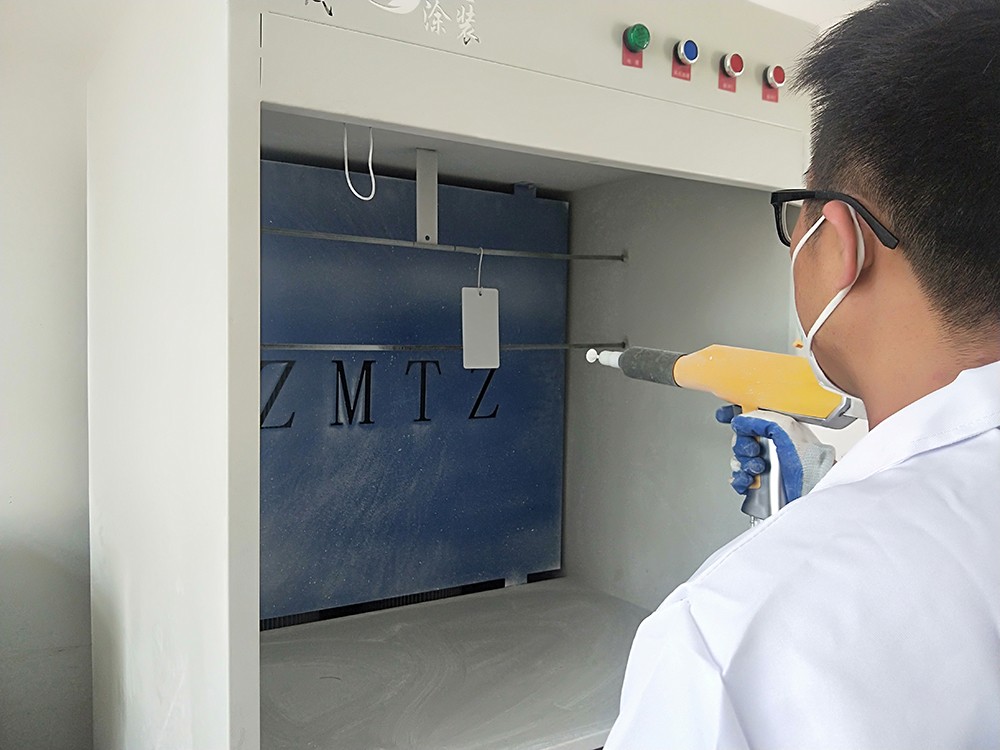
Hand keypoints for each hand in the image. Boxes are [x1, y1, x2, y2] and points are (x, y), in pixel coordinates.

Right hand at [715, 405, 835, 501]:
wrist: (813, 487)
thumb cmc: (808, 458)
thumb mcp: (784, 428)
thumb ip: (758, 420)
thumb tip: (739, 421)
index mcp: (776, 427)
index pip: (750, 417)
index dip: (734, 414)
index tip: (723, 415)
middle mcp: (770, 444)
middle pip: (740, 440)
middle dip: (743, 446)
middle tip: (754, 451)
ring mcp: (765, 463)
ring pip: (739, 460)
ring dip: (743, 464)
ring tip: (757, 468)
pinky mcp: (761, 482)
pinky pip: (740, 478)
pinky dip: (739, 480)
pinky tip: (747, 480)